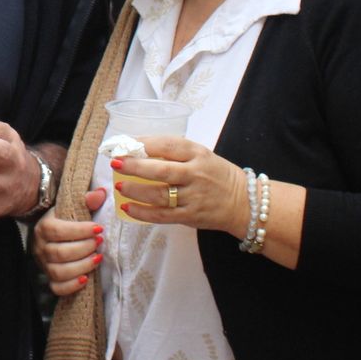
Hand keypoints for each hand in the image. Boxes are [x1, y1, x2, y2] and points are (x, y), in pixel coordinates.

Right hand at [32, 189, 106, 296]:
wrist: (54, 234)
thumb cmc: (67, 220)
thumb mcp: (74, 207)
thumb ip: (87, 200)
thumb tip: (102, 193)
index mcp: (44, 226)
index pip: (57, 230)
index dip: (79, 231)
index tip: (99, 228)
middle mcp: (40, 247)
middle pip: (58, 253)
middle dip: (83, 248)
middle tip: (99, 242)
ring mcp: (44, 264)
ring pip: (58, 272)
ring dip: (81, 266)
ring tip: (97, 258)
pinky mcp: (50, 279)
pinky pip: (57, 288)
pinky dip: (72, 286)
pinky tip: (86, 279)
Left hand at [114, 135, 245, 233]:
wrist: (244, 202)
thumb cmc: (216, 174)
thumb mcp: (201, 155)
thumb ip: (174, 152)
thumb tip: (137, 149)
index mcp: (198, 154)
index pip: (169, 145)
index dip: (145, 143)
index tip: (125, 143)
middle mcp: (196, 174)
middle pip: (161, 170)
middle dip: (135, 166)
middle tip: (116, 163)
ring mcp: (193, 197)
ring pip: (160, 195)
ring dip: (136, 191)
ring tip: (119, 186)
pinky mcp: (191, 216)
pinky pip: (163, 215)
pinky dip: (143, 212)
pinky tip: (128, 208)